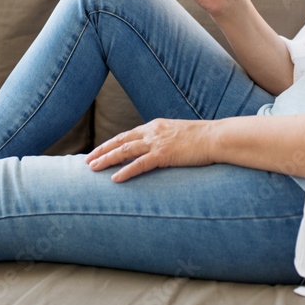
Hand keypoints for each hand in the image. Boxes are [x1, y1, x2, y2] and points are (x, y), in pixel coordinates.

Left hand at [85, 118, 215, 182]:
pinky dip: (125, 171)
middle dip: (102, 150)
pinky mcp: (164, 154)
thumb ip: (166, 141)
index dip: (111, 143)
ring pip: (125, 150)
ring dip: (107, 159)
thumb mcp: (180, 135)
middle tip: (87, 161)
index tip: (99, 151)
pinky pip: (140, 164)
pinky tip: (114, 178)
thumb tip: (160, 151)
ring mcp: (158, 142)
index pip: (127, 135)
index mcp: (156, 126)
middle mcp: (153, 131)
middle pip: (120, 140)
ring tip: (92, 168)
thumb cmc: (203, 139)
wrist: (217, 137)